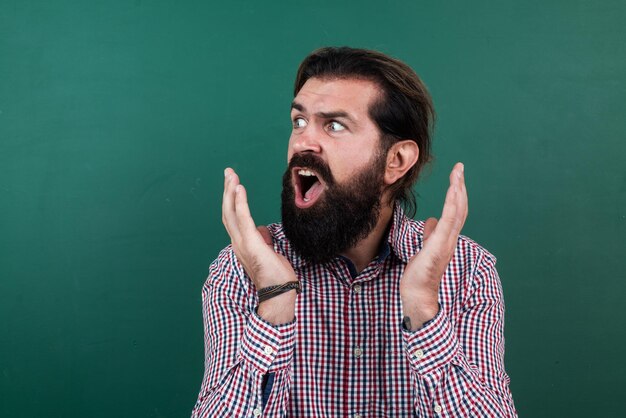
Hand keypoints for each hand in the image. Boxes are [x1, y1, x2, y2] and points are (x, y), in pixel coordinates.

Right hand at [222, 168, 296, 323]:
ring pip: (231, 212)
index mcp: (242, 244)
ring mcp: (242, 243)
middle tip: (228, 172)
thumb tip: (263, 231)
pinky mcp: (251, 244)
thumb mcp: (269, 252)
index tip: (234, 183)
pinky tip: (240, 189)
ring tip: (232, 176)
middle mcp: (237, 242)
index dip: (231, 199)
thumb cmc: (276, 275)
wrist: (279, 292)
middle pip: (227, 211)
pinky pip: (243, 219)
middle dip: (227, 190)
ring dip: (231, 192)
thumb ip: (262, 240)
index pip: (232, 217)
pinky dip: (240, 203)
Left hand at [399, 163, 467, 329]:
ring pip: (457, 211)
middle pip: (459, 207)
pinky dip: (452, 204)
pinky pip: (449, 221)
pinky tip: (453, 190)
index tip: (456, 177)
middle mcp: (450, 238)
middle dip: (459, 186)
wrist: (417, 292)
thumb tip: (431, 221)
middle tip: (459, 168)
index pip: (454, 211)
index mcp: (446, 237)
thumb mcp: (424, 248)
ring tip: (458, 174)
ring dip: (458, 190)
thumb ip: (430, 234)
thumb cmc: (419, 274)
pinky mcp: (440, 245)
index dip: (456, 194)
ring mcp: (447, 241)